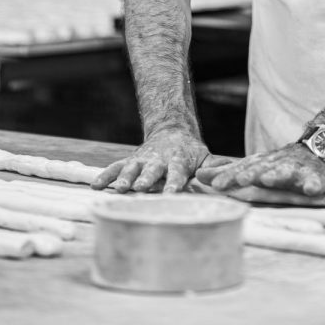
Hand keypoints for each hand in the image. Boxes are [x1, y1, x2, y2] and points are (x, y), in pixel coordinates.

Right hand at [92, 128, 208, 192]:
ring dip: (124, 179)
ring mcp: (141, 160)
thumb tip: (229, 172)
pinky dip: (105, 176)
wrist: (171, 131)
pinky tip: (95, 186)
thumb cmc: (190, 152)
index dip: (174, 183)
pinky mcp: (129, 161)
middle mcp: (158, 160)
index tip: (171, 193)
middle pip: (151, 171)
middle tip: (140, 189)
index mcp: (178, 161)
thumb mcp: (205, 155)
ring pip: (131, 169)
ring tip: (117, 189)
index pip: (177, 174)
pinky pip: (115, 168)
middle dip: (146, 180)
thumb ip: (214, 166)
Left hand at [195, 143, 324, 197]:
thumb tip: (198, 176)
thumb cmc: (278, 163)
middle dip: (250, 174)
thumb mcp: (253, 166)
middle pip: (261, 169)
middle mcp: (276, 164)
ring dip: (277, 175)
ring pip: (286, 171)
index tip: (213, 184)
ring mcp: (296, 170)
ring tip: (268, 180)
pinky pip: (315, 181)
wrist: (317, 148)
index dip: (229, 176)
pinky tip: (310, 189)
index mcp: (260, 164)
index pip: (241, 170)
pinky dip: (313, 184)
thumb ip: (228, 173)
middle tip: (239, 180)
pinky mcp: (316, 177)